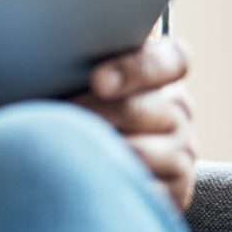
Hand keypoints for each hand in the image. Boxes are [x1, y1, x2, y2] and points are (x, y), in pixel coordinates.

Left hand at [72, 33, 197, 210]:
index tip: (96, 81)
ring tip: (61, 149)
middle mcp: (178, 109)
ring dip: (98, 151)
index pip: (171, 61)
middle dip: (96, 114)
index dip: (135, 70)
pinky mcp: (174, 191)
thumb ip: (84, 51)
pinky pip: (146, 192)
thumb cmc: (76, 96)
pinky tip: (84, 180)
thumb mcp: (83, 68)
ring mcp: (180, 151)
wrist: (82, 151)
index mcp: (164, 72)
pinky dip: (112, 186)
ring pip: (141, 153)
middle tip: (58, 119)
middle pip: (144, 109)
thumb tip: (51, 38)